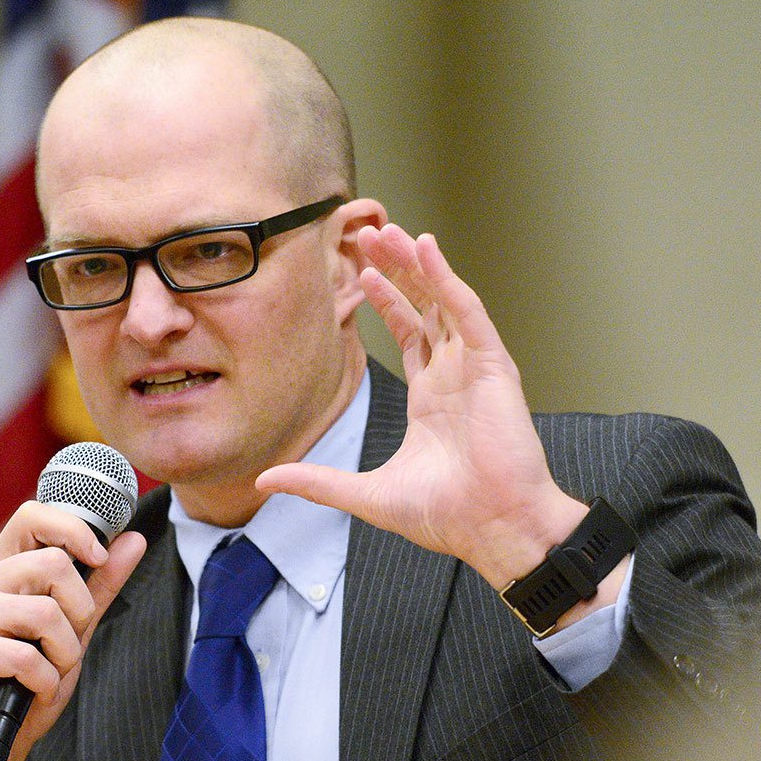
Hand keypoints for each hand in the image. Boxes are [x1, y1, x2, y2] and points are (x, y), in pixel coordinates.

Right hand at [0, 502, 145, 760]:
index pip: (33, 516)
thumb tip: (134, 539)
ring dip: (63, 653)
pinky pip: (25, 655)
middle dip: (78, 612)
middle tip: (65, 645)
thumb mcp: (74, 632)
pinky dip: (43, 680)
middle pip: (53, 563)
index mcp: (1, 569)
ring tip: (47, 671)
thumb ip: (100, 585)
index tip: (98, 558)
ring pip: (44, 611)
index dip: (73, 529)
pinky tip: (29, 690)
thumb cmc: (25, 687)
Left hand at [257, 224, 586, 588]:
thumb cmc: (447, 516)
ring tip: (388, 230)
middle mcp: (454, 375)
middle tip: (368, 233)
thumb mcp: (367, 493)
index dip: (386, 300)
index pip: (409, 333)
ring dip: (416, 264)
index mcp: (432, 399)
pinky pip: (468, 313)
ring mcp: (475, 368)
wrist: (494, 530)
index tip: (361, 271)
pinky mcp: (495, 367)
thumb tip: (265, 479)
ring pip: (443, 300)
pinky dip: (447, 279)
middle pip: (424, 306)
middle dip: (396, 269)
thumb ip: (317, 481)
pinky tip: (426, 249)